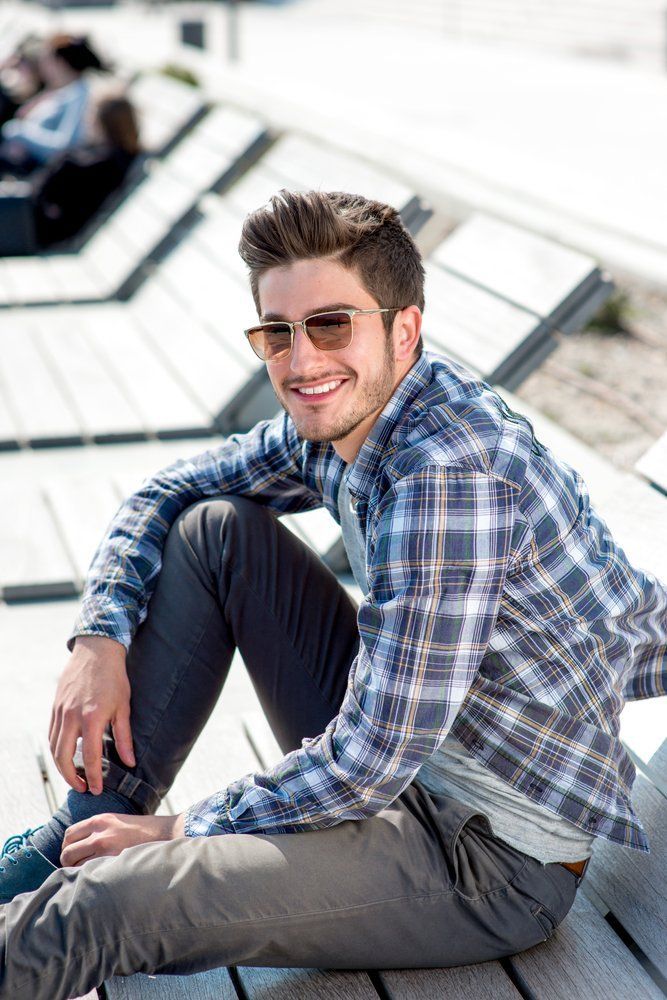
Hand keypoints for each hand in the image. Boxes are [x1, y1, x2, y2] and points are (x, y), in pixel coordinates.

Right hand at [49, 635, 133, 795]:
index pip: (90, 756)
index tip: (96, 790)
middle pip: (63, 757)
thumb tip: (130, 762)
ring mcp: (60, 711)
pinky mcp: (55, 706)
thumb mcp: (123, 707)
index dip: (93, 777)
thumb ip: (124, 737)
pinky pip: (52, 734)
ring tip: (75, 776)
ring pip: (54, 747)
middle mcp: (72, 716)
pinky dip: (57, 749)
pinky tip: (67, 755)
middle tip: (83, 788)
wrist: (96, 651)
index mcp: (92, 718)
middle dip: (71, 777)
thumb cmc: (114, 678)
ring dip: (62, 766)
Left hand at [60, 813, 185, 867]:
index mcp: (100, 820)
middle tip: (75, 868)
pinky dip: (87, 878)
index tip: (72, 854)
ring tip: (86, 876)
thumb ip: (98, 830)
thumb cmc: (141, 830)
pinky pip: (89, 873)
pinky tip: (95, 880)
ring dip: (76, 873)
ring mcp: (105, 847)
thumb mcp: (117, 821)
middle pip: (67, 851)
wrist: (164, 833)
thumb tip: (80, 846)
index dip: (67, 846)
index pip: (69, 834)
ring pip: (75, 865)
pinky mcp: (112, 860)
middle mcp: (99, 832)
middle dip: (67, 862)